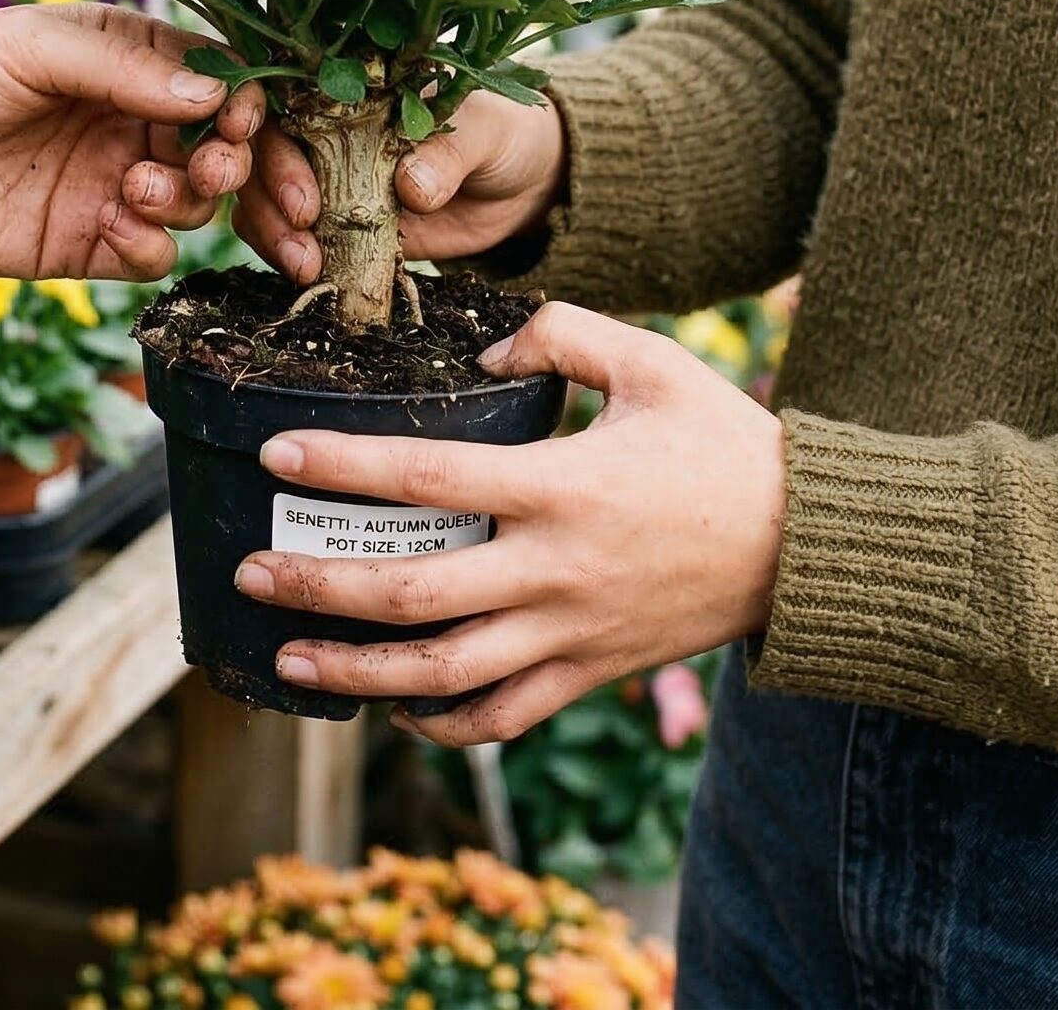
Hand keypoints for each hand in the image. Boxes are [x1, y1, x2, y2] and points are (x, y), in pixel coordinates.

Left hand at [0, 3, 261, 278]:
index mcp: (126, 59)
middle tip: (235, 175)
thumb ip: (122, 68)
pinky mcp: (85, 245)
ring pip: (199, 203)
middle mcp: (131, 120)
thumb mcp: (27, 48)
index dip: (250, 105)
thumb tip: (218, 94)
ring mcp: (112, 184)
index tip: (248, 122)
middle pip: (229, 149)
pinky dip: (156, 246)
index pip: (220, 80)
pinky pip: (153, 255)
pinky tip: (126, 227)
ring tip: (144, 187)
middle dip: (254, 168)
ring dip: (193, 198)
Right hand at [232, 89, 564, 282]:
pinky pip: (292, 241)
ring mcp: (323, 180)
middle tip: (301, 226)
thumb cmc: (500, 133)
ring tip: (306, 266)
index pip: (279, 95)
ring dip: (271, 233)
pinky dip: (289, 259)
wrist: (521, 187)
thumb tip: (411, 188)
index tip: (285, 172)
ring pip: (262, 200)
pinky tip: (310, 278)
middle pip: (259, 152)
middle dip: (267, 192)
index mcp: (345, 85)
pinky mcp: (335, 226)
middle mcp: (320, 129)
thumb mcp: (484, 130)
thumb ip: (448, 152)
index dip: (262, 126)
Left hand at [233, 303, 785, 743]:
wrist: (808, 548)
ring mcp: (570, 633)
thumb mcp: (652, 360)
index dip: (343, 467)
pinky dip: (440, 723)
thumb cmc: (726, 444)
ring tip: (287, 659)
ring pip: (443, 673)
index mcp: (562, 486)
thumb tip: (485, 345)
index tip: (276, 455)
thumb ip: (562, 333)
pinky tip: (391, 707)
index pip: (426, 476)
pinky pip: (502, 717)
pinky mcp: (591, 673)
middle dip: (319, 588)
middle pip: (412, 593)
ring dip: (357, 670)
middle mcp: (554, 570)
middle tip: (249, 574)